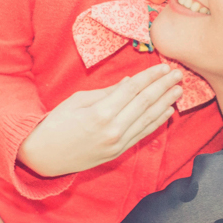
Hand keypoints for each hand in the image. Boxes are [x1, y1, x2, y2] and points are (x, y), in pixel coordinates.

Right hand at [17, 64, 182, 176]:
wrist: (44, 156)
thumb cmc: (56, 123)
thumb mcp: (78, 100)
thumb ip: (106, 92)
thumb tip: (129, 82)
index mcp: (100, 112)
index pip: (133, 89)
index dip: (150, 76)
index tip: (163, 66)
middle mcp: (112, 128)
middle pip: (144, 102)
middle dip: (163, 86)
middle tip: (178, 74)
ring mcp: (117, 143)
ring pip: (147, 119)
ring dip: (165, 103)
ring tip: (178, 91)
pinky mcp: (118, 152)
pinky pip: (142, 134)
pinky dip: (156, 123)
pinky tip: (167, 112)